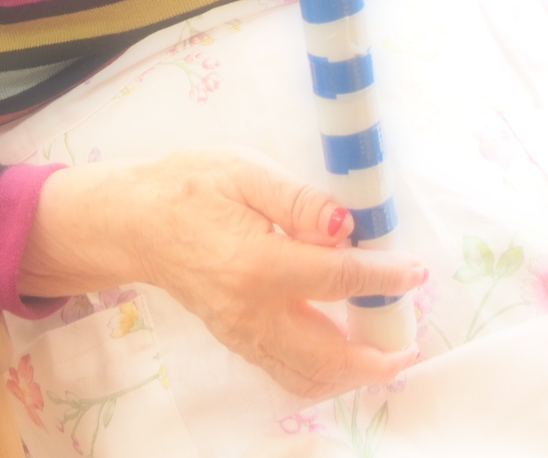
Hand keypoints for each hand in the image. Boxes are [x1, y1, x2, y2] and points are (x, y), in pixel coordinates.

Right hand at [18, 150, 424, 398]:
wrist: (133, 220)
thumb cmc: (189, 185)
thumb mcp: (244, 171)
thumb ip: (298, 199)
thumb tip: (346, 224)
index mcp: (258, 263)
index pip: (338, 278)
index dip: (384, 276)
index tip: (414, 271)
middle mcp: (251, 311)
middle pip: (329, 356)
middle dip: (377, 357)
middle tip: (410, 341)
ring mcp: (241, 333)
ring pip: (308, 376)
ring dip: (352, 374)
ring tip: (385, 353)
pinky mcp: (235, 339)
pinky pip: (285, 374)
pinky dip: (321, 374)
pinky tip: (341, 353)